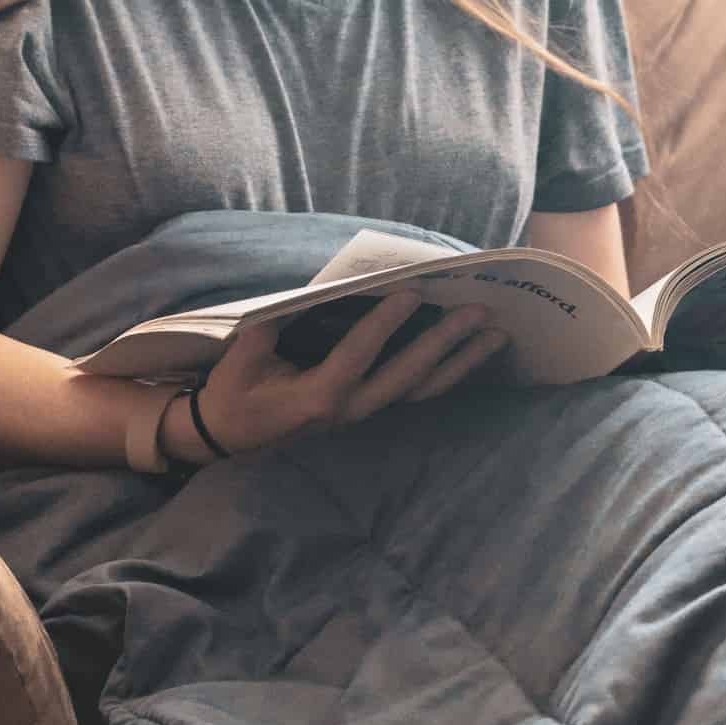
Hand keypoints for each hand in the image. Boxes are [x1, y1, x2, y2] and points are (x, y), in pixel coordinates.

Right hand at [184, 286, 509, 459]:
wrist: (229, 436)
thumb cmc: (234, 392)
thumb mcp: (245, 354)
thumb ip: (279, 321)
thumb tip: (321, 288)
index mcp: (316, 396)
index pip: (357, 356)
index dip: (384, 323)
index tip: (412, 291)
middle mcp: (348, 410)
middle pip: (407, 378)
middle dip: (445, 345)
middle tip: (478, 313)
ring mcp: (362, 414)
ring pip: (421, 391)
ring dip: (460, 362)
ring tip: (496, 335)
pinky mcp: (368, 410)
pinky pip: (415, 393)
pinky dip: (448, 373)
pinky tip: (473, 354)